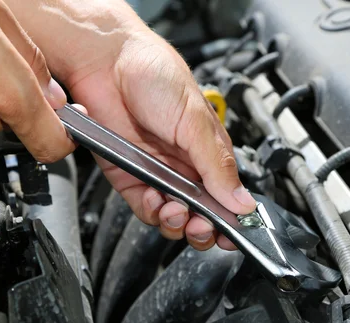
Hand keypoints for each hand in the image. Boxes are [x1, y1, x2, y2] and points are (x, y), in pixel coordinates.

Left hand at [8, 0, 255, 249]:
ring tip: (176, 210)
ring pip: (171, 218)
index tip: (232, 234)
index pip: (226, 198)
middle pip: (199, 216)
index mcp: (208, 154)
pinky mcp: (128, 176)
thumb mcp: (196, 121)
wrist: (106, 61)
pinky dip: (149, 211)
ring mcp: (156, 173)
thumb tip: (243, 202)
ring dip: (176, 223)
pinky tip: (153, 198)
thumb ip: (219, 165)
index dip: (230, 221)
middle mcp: (184, 167)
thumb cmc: (155, 75)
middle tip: (201, 224)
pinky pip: (142, 207)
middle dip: (202, 228)